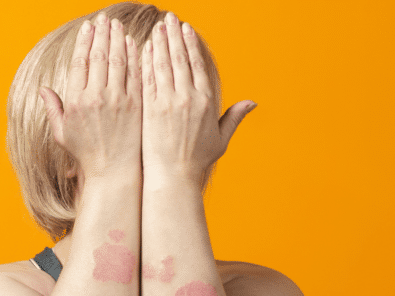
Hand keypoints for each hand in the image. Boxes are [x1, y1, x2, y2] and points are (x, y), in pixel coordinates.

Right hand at [38, 12, 142, 179]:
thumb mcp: (62, 133)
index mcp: (77, 101)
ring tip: (117, 25)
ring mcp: (118, 100)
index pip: (80, 62)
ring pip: (119, 61)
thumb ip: (53, 108)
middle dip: (102, 34)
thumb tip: (43, 89)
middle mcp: (97, 97)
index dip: (85, 41)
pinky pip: (136, 74)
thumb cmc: (87, 154)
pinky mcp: (136, 105)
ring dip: (118, 39)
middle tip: (104, 19)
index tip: (88, 27)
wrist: (113, 171)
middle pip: (100, 56)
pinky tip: (133, 43)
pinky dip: (135, 56)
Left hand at [141, 12, 255, 183]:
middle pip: (179, 59)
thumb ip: (234, 117)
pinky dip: (145, 62)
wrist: (172, 177)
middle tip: (169, 18)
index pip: (197, 64)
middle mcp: (187, 98)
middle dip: (173, 36)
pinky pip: (147, 79)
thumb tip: (252, 103)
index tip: (185, 29)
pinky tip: (142, 49)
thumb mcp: (220, 139)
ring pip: (162, 64)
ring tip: (156, 27)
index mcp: (206, 101)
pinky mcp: (150, 109)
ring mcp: (167, 102)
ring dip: (159, 43)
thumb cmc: (196, 161)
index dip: (190, 44)